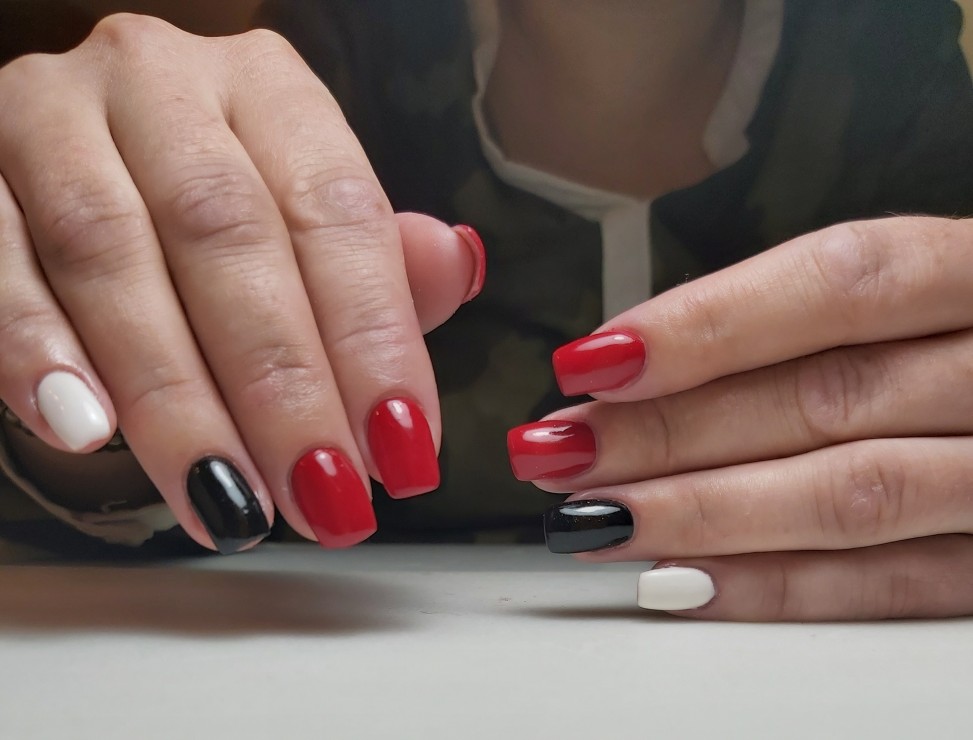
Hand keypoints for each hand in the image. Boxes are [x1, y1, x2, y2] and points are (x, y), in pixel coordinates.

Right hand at [0, 15, 484, 552]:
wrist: (88, 149)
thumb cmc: (215, 201)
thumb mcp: (304, 212)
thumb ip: (378, 256)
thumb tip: (455, 267)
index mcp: (267, 88)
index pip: (336, 214)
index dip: (374, 339)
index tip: (403, 448)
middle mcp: (161, 82)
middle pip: (227, 236)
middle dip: (281, 384)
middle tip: (322, 494)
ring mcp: (51, 115)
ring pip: (110, 256)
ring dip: (174, 397)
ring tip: (227, 497)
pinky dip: (36, 350)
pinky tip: (85, 432)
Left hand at [509, 216, 972, 620]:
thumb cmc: (969, 334)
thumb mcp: (926, 290)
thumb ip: (810, 318)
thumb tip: (640, 360)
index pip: (839, 282)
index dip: (707, 324)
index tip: (593, 360)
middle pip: (826, 396)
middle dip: (673, 428)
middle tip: (557, 448)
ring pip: (853, 494)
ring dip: (703, 511)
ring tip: (592, 517)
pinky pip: (894, 584)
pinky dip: (781, 585)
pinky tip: (681, 580)